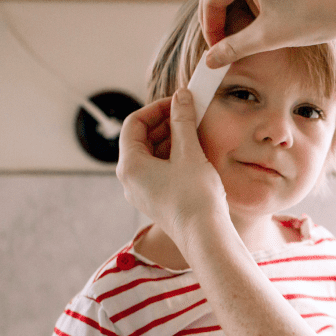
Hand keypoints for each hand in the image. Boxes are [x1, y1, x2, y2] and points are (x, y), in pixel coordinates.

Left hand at [116, 89, 228, 250]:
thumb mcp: (189, 152)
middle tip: (189, 114)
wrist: (205, 238)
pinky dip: (173, 157)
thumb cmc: (195, 198)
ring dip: (171, 140)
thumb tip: (181, 97)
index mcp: (130, 165)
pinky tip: (194, 154)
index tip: (178, 102)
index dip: (156, 108)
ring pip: (151, 155)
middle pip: (141, 139)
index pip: (133, 123)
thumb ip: (182, 121)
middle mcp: (130, 180)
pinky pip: (159, 171)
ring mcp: (142, 192)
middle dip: (165, 123)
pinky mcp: (156, 201)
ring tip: (195, 132)